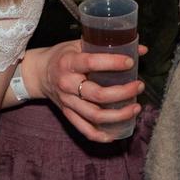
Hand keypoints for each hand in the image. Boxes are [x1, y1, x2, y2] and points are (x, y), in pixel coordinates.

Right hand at [27, 41, 145, 142]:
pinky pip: (84, 129)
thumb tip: (141, 49)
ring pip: (94, 115)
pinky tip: (115, 134)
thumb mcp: (79, 44)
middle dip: (123, 92)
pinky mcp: (67, 113)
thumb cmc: (63, 56)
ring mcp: (67, 102)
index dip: (113, 63)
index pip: (92, 63)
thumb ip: (107, 46)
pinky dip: (100, 135)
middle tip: (139, 86)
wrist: (38, 73)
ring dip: (118, 114)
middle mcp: (67, 84)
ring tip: (136, 108)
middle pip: (98, 94)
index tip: (130, 62)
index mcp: (69, 62)